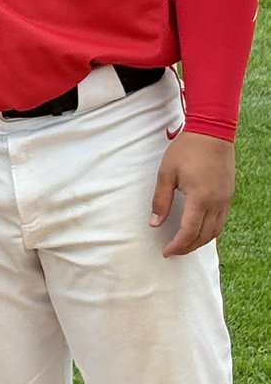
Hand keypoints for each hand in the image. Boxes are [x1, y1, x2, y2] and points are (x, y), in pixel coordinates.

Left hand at [150, 131, 234, 256]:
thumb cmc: (187, 149)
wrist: (212, 131)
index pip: (189, 232)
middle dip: (188, 247)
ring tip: (185, 244)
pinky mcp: (228, 194)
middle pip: (204, 236)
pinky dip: (210, 230)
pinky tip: (199, 229)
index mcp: (200, 199)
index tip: (166, 252)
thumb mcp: (166, 173)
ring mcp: (225, 199)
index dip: (177, 246)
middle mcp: (216, 203)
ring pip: (216, 231)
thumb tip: (154, 223)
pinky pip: (222, 220)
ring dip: (200, 241)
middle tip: (173, 251)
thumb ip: (160, 200)